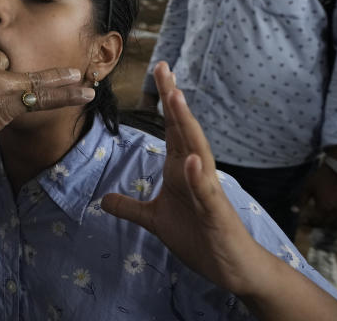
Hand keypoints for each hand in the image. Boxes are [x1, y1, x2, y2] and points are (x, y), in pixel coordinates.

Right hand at [0, 49, 93, 161]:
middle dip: (24, 76)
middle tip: (46, 80)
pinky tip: (84, 93)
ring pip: (33, 76)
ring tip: (80, 78)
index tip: (9, 76)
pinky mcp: (4, 98)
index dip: (2, 69)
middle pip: (11, 62)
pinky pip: (42, 95)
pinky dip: (66, 94)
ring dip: (60, 79)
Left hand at [101, 62, 264, 294]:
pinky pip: (207, 192)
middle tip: (164, 69)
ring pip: (198, 151)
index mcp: (181, 169)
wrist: (232, 268)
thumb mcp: (155, 221)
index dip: (166, 100)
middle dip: (174, 99)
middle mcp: (196, 172)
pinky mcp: (216, 212)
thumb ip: (131, 207)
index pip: (172, 128)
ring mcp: (208, 190)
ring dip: (188, 125)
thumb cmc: (199, 237)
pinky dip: (199, 176)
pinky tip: (192, 161)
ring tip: (177, 98)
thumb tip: (104, 200)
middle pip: (184, 129)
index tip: (160, 70)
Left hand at [298, 165, 336, 228]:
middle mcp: (334, 211)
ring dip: (325, 223)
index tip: (301, 221)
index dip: (307, 223)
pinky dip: (335, 220)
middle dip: (315, 224)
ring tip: (318, 220)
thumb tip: (293, 211)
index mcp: (323, 208)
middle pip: (324, 223)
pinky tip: (329, 216)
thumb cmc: (320, 178)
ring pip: (334, 222)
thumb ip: (301, 201)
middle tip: (308, 221)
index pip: (315, 221)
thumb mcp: (307, 188)